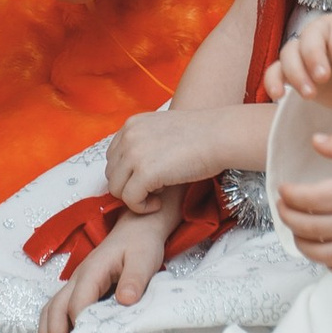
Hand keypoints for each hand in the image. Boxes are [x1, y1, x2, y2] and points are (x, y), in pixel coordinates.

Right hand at [38, 207, 179, 332]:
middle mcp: (77, 278)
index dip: (79, 324)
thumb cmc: (140, 244)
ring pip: (51, 310)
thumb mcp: (144, 259)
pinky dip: (52, 329)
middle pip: (56, 308)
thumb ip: (134, 279)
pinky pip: (57, 310)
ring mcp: (75, 284)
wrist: (136, 229)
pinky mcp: (79, 290)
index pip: (78, 301)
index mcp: (92, 271)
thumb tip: (125, 300)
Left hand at [105, 102, 235, 206]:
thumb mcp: (164, 130)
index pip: (113, 157)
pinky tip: (160, 203)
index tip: (150, 178)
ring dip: (135, 198)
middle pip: (112, 174)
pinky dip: (142, 207)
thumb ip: (145, 142)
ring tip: (158, 195)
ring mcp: (134, 154)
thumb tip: (134, 167)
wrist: (220, 137)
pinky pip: (130, 200)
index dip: (129, 173)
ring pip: (116, 189)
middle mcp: (128, 136)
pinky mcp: (144, 173)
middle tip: (156, 188)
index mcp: (131, 125)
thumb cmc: (201, 136)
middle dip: (130, 186)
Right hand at [269, 13, 331, 123]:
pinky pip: (275, 70)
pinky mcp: (293, 68)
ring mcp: (304, 49)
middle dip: (314, 60)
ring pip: (288, 52)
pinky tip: (277, 95)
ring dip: (296, 74)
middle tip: (324, 80)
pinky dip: (272, 81)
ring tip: (310, 95)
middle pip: (308, 39)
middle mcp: (321, 30)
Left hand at [273, 131, 331, 272]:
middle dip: (288, 217)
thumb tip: (315, 142)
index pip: (310, 199)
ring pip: (322, 255)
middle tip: (283, 205)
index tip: (284, 188)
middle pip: (310, 228)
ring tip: (297, 228)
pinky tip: (323, 248)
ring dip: (302, 243)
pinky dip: (327, 262)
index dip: (290, 195)